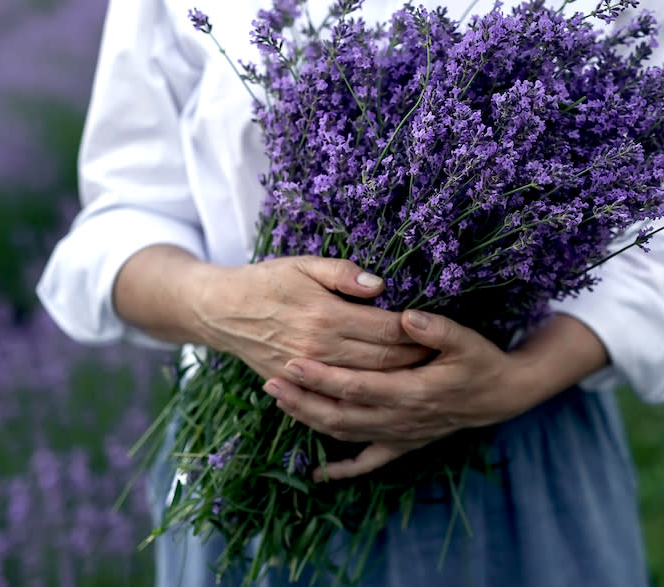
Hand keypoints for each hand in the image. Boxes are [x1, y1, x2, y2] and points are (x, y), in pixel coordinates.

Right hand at [191, 256, 428, 381]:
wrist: (222, 311)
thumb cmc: (268, 281)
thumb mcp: (304, 264)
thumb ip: (343, 273)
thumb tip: (380, 285)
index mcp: (326, 315)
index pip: (386, 329)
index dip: (416, 332)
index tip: (438, 332)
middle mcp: (319, 348)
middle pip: (382, 361)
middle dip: (415, 360)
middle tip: (441, 358)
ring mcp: (308, 372)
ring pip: (365, 384)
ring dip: (396, 382)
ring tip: (423, 376)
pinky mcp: (297, 386)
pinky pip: (338, 399)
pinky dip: (365, 399)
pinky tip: (385, 395)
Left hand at [262, 309, 538, 479]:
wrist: (502, 395)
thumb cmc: (481, 361)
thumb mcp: (466, 340)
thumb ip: (436, 329)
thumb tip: (406, 317)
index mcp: (412, 391)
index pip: (355, 386)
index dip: (322, 377)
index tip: (292, 362)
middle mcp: (401, 419)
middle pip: (340, 414)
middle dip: (303, 399)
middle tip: (270, 381)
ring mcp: (400, 435)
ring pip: (346, 434)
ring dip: (310, 421)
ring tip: (280, 402)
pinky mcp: (404, 444)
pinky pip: (368, 462)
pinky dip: (341, 469)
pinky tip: (316, 473)